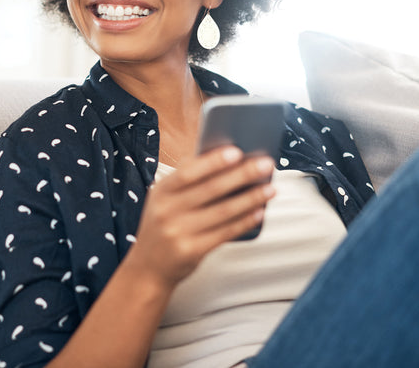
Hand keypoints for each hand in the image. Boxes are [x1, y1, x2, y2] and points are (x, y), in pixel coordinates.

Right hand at [127, 146, 275, 288]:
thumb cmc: (162, 224)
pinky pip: (224, 233)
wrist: (147, 267)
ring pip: (223, 211)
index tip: (237, 151)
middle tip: (266, 164)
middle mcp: (168, 210)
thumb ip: (185, 179)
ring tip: (270, 189)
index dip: (213, 161)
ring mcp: (179, 232)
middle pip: (211, 189)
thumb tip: (218, 156)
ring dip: (250, 198)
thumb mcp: (163, 198)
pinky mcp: (192, 251)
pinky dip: (244, 221)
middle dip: (242, 175)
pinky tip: (259, 212)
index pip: (189, 171)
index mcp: (161, 191)